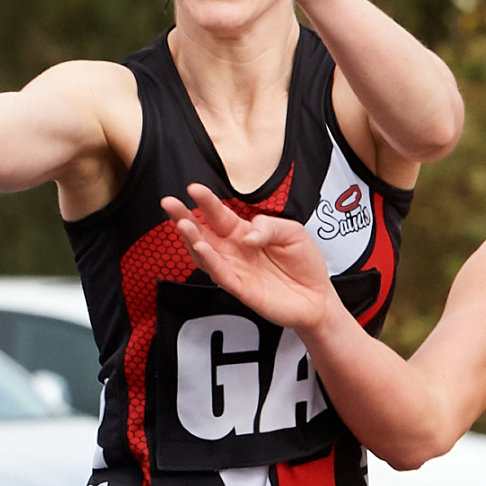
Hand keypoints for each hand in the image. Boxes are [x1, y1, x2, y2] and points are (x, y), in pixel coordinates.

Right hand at [163, 185, 336, 331]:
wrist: (318, 297)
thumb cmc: (304, 264)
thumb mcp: (293, 232)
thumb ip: (269, 227)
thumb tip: (248, 234)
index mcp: (244, 233)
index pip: (219, 215)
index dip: (206, 202)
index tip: (193, 189)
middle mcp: (234, 251)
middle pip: (202, 232)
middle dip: (183, 217)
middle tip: (168, 202)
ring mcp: (235, 270)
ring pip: (205, 254)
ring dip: (192, 239)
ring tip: (182, 223)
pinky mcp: (240, 289)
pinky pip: (221, 274)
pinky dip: (210, 262)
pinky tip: (201, 248)